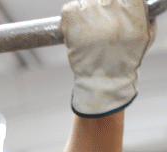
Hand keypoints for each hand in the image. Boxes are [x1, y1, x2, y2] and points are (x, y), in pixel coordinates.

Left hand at [61, 0, 154, 116]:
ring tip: (89, 34)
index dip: (114, 4)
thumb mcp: (145, 35)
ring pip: (84, 1)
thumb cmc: (124, 60)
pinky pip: (68, 11)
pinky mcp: (74, 20)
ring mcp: (92, 12)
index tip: (111, 12)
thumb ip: (143, 14)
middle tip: (99, 27)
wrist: (104, 81)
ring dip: (85, 15)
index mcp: (132, 5)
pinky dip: (70, 21)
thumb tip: (137, 3)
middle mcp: (112, 5)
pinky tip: (77, 35)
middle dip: (100, 11)